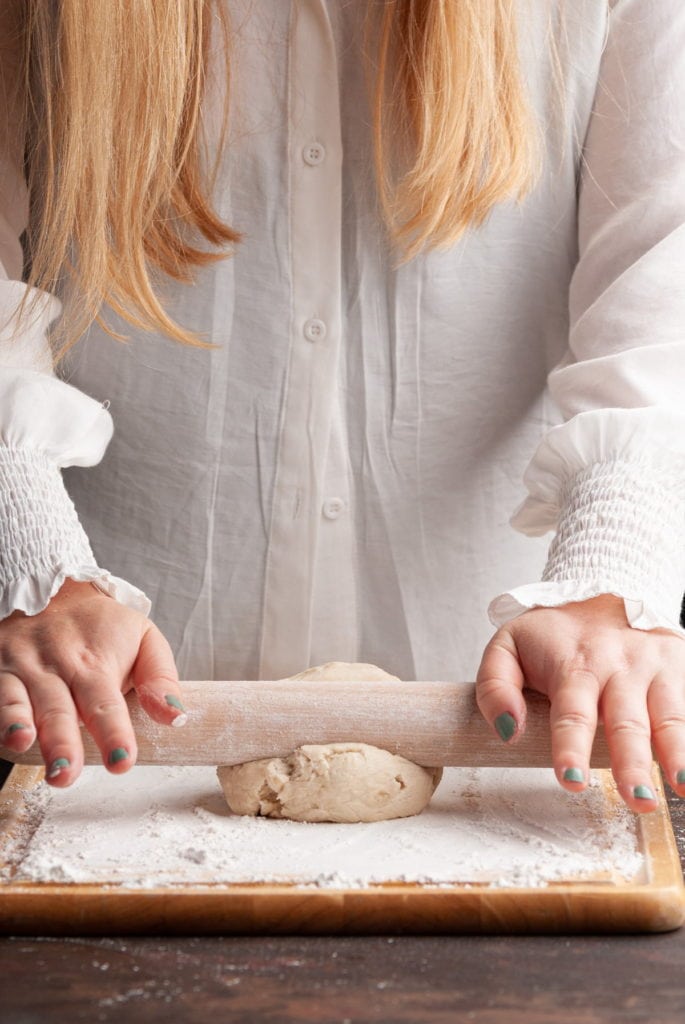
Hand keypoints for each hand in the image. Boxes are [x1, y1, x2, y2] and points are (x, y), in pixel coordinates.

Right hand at [0, 579, 183, 786]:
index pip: (106, 703)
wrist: (58, 589)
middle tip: (65, 774)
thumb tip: (176, 719)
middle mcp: (55, 666)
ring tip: (22, 743)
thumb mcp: (144, 640)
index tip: (121, 761)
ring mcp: (20, 668)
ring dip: (16, 723)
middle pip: (58, 708)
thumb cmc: (103, 626)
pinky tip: (1, 734)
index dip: (113, 733)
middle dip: (61, 742)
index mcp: (96, 663)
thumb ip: (160, 681)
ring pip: (15, 699)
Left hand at [476, 594, 684, 812]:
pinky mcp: (680, 670)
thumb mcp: (508, 645)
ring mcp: (654, 669)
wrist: (601, 586)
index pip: (571, 713)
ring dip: (676, 754)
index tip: (572, 781)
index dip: (571, 748)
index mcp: (573, 665)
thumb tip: (508, 731)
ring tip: (680, 788)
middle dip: (632, 763)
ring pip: (669, 716)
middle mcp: (618, 668)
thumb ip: (496, 687)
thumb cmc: (553, 632)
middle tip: (637, 799)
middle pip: (626, 722)